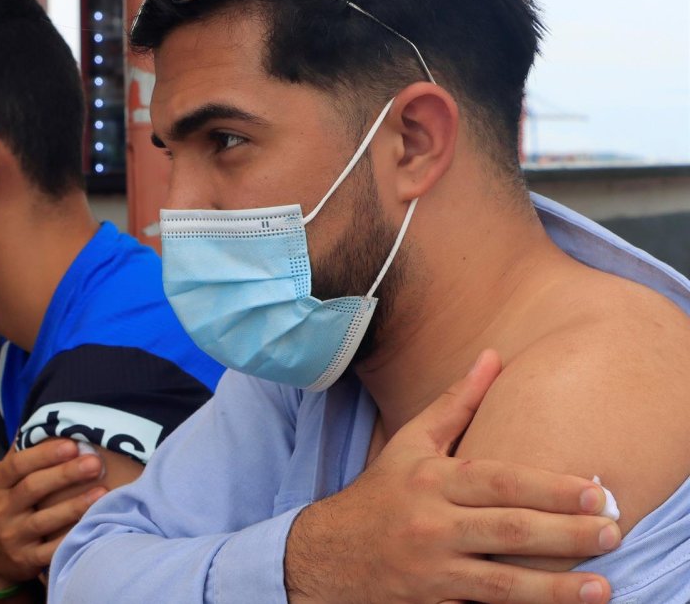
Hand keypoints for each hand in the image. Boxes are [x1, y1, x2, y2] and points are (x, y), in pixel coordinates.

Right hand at [0, 439, 107, 589]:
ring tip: (102, 491)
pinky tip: (93, 525)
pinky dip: (71, 537)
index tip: (73, 444)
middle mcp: (0, 510)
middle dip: (66, 475)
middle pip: (33, 489)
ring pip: (45, 520)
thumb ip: (19, 454)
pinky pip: (51, 550)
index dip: (45, 454)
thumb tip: (39, 418)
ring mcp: (12, 537)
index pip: (17, 465)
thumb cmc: (2, 506)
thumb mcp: (0, 481)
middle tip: (95, 462)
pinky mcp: (25, 560)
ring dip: (75, 505)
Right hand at [284, 350, 616, 603]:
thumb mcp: (409, 445)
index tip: (596, 491)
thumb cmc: (379, 495)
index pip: (499, 482)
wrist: (324, 556)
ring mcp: (431, 571)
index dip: (549, 487)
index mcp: (431, 480)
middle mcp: (431, 524)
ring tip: (601, 588)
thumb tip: (493, 356)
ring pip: (501, 582)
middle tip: (613, 532)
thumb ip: (455, 405)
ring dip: (555, 588)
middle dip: (566, 534)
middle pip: (508, 530)